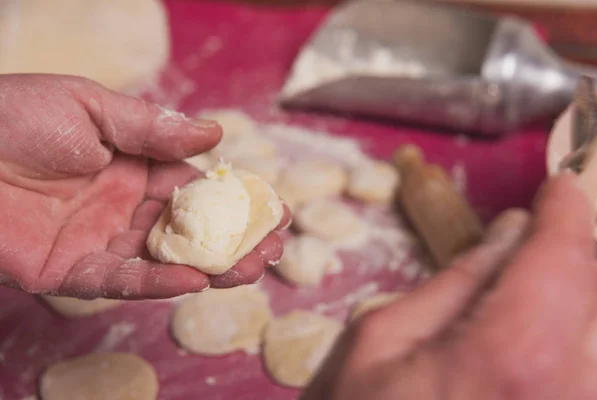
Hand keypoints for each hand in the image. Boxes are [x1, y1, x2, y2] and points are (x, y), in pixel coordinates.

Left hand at [0, 74, 289, 299]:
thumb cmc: (12, 117)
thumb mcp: (90, 107)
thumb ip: (152, 126)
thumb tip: (214, 132)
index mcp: (130, 163)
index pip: (195, 185)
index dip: (235, 198)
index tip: (274, 206)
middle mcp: (121, 204)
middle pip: (190, 227)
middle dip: (235, 238)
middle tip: (274, 245)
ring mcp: (99, 238)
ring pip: (165, 257)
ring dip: (210, 265)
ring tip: (252, 267)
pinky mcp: (69, 271)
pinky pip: (120, 279)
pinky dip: (157, 281)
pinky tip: (195, 278)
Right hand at [303, 173, 596, 399]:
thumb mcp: (380, 344)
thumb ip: (453, 282)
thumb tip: (507, 234)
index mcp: (517, 353)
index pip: (567, 254)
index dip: (567, 210)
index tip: (559, 187)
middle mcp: (578, 389)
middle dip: (578, 252)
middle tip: (546, 238)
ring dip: (579, 296)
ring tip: (539, 284)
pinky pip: (588, 365)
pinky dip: (577, 335)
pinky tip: (549, 325)